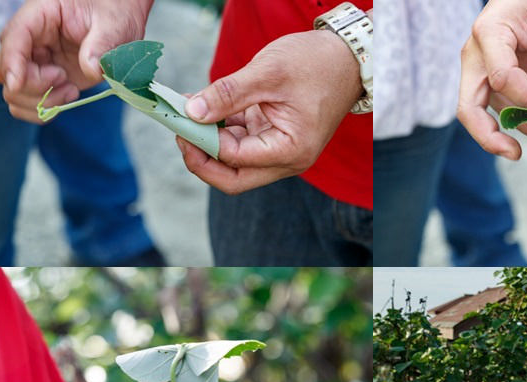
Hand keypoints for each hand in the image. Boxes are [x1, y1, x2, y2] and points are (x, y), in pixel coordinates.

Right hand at [0, 0, 152, 122]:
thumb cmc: (113, 15)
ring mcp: (37, 63)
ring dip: (42, 101)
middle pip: (5, 71)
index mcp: (40, 17)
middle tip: (64, 78)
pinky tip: (69, 95)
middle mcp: (30, 41)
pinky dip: (45, 110)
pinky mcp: (48, 82)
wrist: (122, 24)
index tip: (17, 84)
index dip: (11, 63)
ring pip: (14, 92)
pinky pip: (30, 103)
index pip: (13, 38)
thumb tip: (91, 69)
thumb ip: (101, 44)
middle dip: (33, 86)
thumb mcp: (112, 23)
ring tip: (72, 89)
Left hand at [176, 29, 362, 194]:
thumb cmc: (317, 64)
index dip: (202, 144)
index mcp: (291, 150)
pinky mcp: (273, 136)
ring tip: (187, 113)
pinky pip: (240, 143)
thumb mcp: (268, 73)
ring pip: (233, 163)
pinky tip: (204, 107)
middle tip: (179, 131)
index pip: (235, 160)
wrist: (347, 58)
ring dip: (208, 142)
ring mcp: (279, 150)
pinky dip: (220, 129)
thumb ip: (227, 94)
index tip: (179, 120)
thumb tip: (191, 112)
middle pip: (233, 178)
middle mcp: (286, 159)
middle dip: (201, 159)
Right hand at [457, 0, 526, 159]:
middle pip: (469, 108)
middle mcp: (475, 58)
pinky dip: (523, 123)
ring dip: (519, 132)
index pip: (501, 78)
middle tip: (515, 154)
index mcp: (487, 36)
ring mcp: (479, 73)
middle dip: (489, 136)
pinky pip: (501, 109)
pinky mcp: (490, 83)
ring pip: (489, 114)